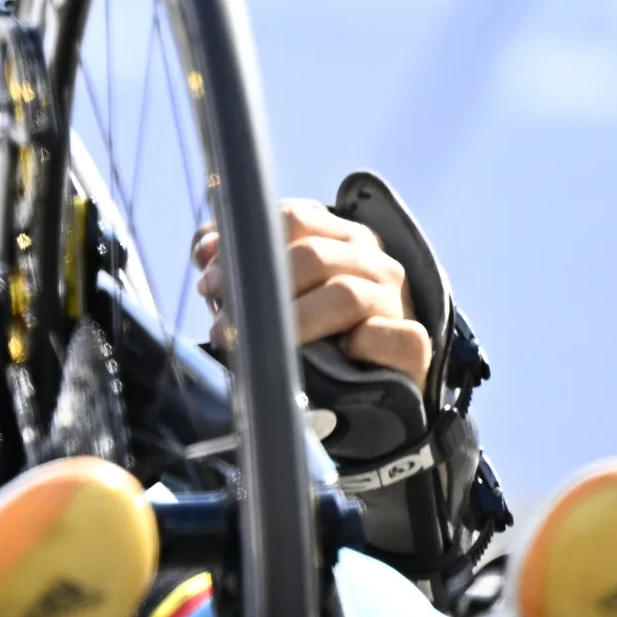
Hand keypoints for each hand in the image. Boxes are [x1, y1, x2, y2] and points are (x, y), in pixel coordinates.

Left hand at [193, 202, 429, 381]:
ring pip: (343, 295)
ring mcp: (396, 301)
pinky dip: (356, 344)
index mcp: (342, 240)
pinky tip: (333, 358)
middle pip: (313, 255)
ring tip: (254, 344)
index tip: (208, 272)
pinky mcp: (413, 343)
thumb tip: (203, 249)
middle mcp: (374, 262)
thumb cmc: (320, 341)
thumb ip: (245, 270)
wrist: (371, 398)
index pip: (296, 218)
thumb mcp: (282, 299)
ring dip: (291, 321)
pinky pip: (384, 336)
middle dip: (258, 282)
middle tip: (222, 317)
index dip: (246, 240)